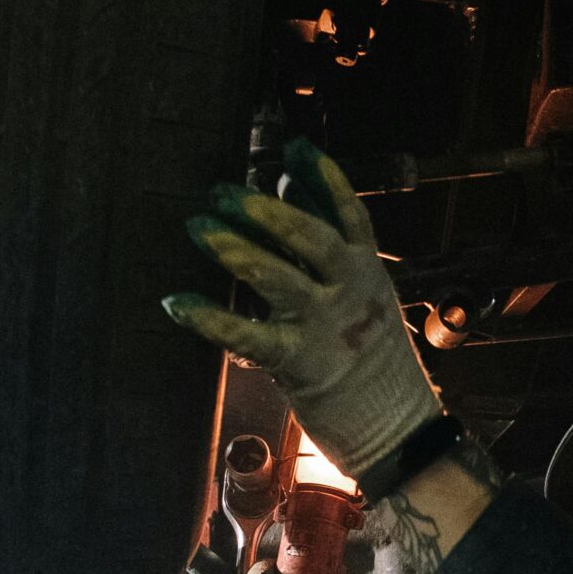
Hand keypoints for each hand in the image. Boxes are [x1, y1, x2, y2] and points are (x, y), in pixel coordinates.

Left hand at [164, 140, 436, 486]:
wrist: (396, 426)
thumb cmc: (370, 356)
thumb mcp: (363, 294)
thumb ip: (327, 244)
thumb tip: (288, 187)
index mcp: (368, 269)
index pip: (349, 213)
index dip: (322, 177)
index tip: (293, 147)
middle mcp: (350, 290)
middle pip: (308, 236)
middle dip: (261, 210)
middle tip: (220, 192)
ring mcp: (325, 325)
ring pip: (276, 276)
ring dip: (233, 249)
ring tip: (197, 227)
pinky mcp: (298, 362)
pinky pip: (246, 334)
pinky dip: (208, 318)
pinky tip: (176, 302)